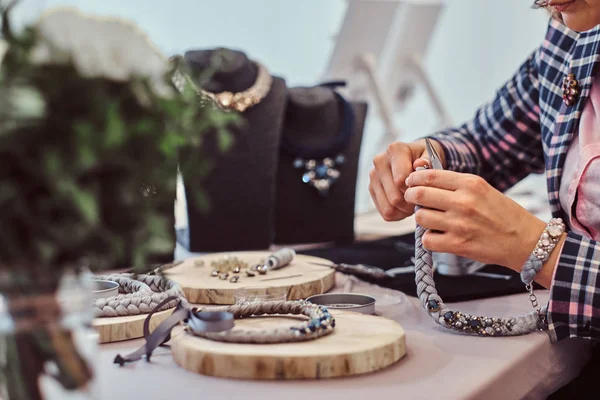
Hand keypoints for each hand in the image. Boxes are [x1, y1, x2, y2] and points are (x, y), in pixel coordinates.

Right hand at [369, 139, 445, 220]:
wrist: (415, 159)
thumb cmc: (426, 159)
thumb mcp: (433, 156)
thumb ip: (429, 161)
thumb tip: (420, 164)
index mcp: (395, 150)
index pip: (400, 180)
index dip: (415, 191)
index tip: (425, 190)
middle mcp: (380, 161)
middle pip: (394, 197)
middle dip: (411, 204)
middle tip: (422, 202)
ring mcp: (373, 176)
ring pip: (389, 207)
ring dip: (404, 211)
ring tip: (414, 204)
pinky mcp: (372, 189)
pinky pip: (385, 212)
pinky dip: (398, 214)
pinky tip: (406, 207)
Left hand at [404, 169, 545, 270]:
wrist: (526, 241)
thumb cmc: (502, 214)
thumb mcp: (482, 189)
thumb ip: (454, 184)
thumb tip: (421, 176)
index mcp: (471, 184)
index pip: (429, 176)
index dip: (414, 179)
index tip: (411, 183)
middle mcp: (464, 202)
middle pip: (419, 194)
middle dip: (412, 196)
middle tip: (413, 200)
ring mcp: (460, 224)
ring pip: (421, 217)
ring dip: (422, 219)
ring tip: (433, 220)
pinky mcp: (458, 245)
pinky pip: (427, 240)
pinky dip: (430, 239)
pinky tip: (440, 236)